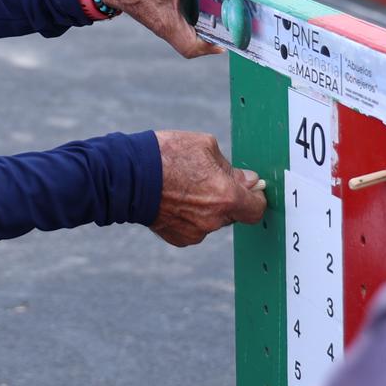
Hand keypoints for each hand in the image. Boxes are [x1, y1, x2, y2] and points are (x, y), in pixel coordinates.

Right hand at [151, 131, 267, 246]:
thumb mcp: (205, 147)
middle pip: (233, 213)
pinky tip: (174, 199)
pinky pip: (194, 227)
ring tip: (185, 187)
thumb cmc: (167, 155)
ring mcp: (195, 232)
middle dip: (228, 198)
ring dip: (207, 207)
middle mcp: (214, 220)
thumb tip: (249, 181)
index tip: (250, 189)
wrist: (127, 176)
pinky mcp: (178, 238)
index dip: (256, 198)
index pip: (257, 208)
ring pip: (212, 220)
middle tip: (209, 180)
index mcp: (226, 197)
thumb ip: (231, 168)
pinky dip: (190, 216)